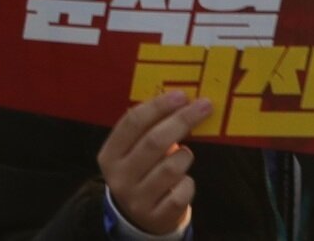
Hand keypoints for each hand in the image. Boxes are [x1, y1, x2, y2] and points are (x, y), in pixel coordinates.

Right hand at [97, 90, 212, 235]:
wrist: (137, 219)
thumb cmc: (141, 171)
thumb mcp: (133, 151)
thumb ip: (148, 128)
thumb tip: (182, 101)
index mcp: (110, 155)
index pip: (132, 122)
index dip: (158, 106)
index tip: (181, 95)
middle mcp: (120, 178)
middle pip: (154, 141)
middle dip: (182, 120)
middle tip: (203, 107)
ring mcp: (137, 200)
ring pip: (171, 167)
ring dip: (185, 155)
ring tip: (184, 154)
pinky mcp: (156, 217)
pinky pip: (181, 193)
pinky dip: (188, 183)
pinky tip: (183, 180)